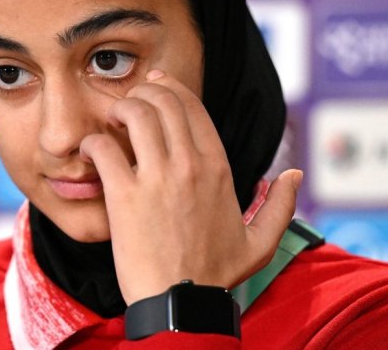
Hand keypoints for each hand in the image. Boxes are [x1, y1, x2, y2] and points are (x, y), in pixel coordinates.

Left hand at [79, 69, 302, 303]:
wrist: (181, 304)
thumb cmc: (215, 275)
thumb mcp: (260, 242)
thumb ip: (281, 205)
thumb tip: (295, 175)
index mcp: (219, 168)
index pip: (193, 106)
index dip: (171, 87)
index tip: (155, 84)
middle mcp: (190, 165)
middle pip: (163, 100)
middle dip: (142, 92)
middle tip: (129, 103)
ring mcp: (158, 177)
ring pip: (136, 113)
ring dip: (120, 108)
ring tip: (112, 122)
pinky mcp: (126, 195)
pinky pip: (104, 148)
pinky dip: (93, 143)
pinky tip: (92, 153)